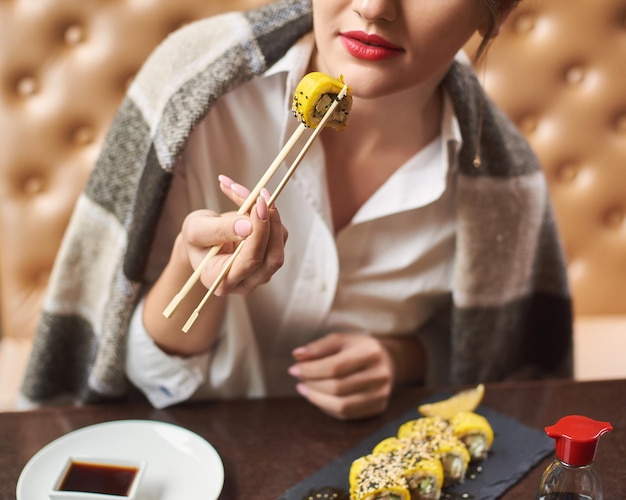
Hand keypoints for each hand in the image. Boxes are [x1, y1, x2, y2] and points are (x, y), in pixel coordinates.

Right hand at [179, 175, 287, 295]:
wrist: (202, 241)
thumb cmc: (196, 239)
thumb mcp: (196, 230)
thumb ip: (219, 230)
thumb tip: (248, 226)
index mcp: (222, 280)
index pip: (250, 262)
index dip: (258, 234)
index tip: (257, 205)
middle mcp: (245, 282)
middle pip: (273, 258)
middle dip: (271, 224)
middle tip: (262, 197)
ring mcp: (261, 272)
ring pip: (279, 243)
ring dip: (268, 212)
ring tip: (244, 192)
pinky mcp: (271, 255)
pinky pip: (278, 232)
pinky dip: (267, 211)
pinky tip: (248, 199)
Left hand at [288, 332, 394, 419]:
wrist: (387, 362)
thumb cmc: (358, 349)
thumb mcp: (341, 340)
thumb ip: (319, 347)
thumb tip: (297, 356)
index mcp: (370, 352)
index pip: (335, 366)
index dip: (311, 370)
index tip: (293, 369)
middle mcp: (379, 375)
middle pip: (338, 387)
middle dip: (312, 384)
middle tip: (298, 379)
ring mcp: (381, 394)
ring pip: (342, 405)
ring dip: (317, 399)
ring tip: (304, 389)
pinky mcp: (378, 408)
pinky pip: (347, 415)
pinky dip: (327, 407)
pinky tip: (318, 397)